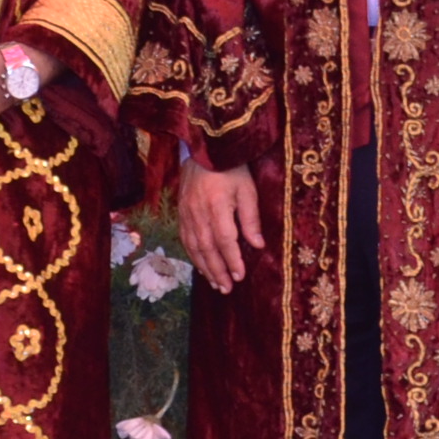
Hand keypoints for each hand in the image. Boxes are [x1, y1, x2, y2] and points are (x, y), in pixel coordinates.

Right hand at [179, 162, 266, 292]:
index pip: (224, 240)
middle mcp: (198, 213)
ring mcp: (186, 213)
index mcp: (216, 207)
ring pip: (194, 247)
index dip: (232, 260)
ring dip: (204, 267)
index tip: (240, 276)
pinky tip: (200, 265)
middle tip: (226, 289)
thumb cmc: (230, 169)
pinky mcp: (181, 212)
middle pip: (207, 249)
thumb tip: (257, 245)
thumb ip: (250, 218)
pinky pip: (185, 238)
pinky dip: (193, 255)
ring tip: (215, 283)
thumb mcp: (247, 190)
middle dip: (217, 271)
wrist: (204, 149)